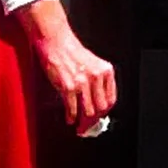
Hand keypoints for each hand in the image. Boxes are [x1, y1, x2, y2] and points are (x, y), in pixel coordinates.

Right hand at [18, 0, 116, 133]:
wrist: (56, 41)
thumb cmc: (72, 52)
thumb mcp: (92, 64)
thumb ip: (97, 82)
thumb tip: (97, 104)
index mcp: (105, 71)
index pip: (111, 100)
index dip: (104, 112)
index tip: (99, 118)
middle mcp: (96, 77)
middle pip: (100, 108)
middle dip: (93, 120)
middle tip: (87, 126)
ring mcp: (83, 82)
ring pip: (88, 112)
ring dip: (82, 122)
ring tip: (79, 125)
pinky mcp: (68, 87)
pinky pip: (72, 108)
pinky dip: (71, 117)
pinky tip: (69, 118)